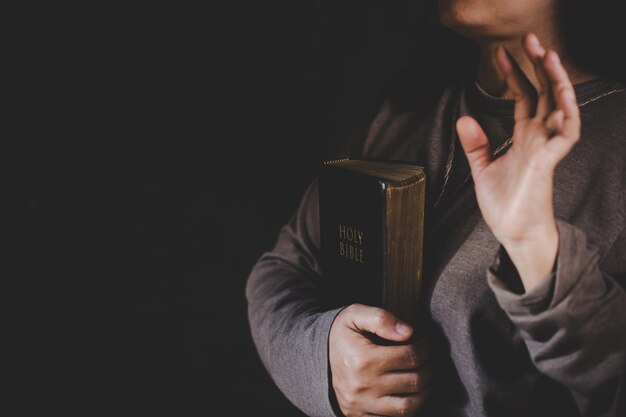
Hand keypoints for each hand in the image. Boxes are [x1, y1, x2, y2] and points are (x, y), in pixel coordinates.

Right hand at [328, 304, 431, 416]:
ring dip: (423, 391)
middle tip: (429, 359)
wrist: (316, 357)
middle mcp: (362, 386)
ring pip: (408, 406)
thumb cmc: (342, 335)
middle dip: (428, 368)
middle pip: (414, 381)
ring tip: (423, 377)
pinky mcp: (359, 416)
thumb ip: (381, 318)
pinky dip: (407, 408)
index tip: (427, 343)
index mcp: (363, 359)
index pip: (410, 356)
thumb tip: (408, 332)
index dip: (426, 348)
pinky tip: (408, 392)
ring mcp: (361, 405)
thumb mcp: (355, 315)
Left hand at [456, 33, 579, 290]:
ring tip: (549, 55)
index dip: (514, 74)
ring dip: (556, 81)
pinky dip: (567, 114)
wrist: (513, 232)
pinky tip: (562, 94)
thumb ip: (476, 144)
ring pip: (559, 108)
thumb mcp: (482, 168)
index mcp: (524, 137)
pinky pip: (566, 134)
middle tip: (530, 39)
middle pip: (544, 93)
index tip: (500, 53)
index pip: (523, 97)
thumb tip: (463, 118)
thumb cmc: (504, 203)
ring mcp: (545, 148)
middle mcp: (538, 138)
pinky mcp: (548, 163)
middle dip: (538, 66)